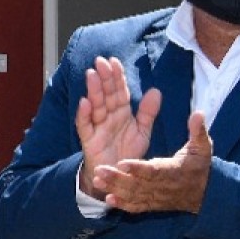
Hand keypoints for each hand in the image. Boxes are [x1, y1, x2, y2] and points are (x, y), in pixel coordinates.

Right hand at [76, 57, 161, 199]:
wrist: (118, 177)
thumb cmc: (128, 153)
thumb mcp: (143, 132)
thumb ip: (148, 113)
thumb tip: (156, 91)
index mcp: (122, 112)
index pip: (119, 91)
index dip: (117, 77)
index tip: (115, 62)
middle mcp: (108, 116)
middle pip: (106, 94)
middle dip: (103, 78)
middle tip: (101, 61)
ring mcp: (97, 126)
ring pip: (95, 105)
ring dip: (93, 90)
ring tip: (91, 75)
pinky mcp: (89, 139)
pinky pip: (85, 125)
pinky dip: (84, 114)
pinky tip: (85, 103)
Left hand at [93, 111, 212, 213]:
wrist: (205, 193)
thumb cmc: (200, 165)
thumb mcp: (203, 147)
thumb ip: (198, 131)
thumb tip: (198, 112)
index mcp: (174, 170)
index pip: (153, 170)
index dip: (137, 168)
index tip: (121, 162)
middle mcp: (163, 186)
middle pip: (137, 184)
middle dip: (117, 178)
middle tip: (98, 170)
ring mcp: (157, 197)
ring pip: (133, 195)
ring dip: (115, 189)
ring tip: (97, 180)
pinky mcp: (153, 204)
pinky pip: (137, 207)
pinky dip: (123, 204)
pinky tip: (108, 199)